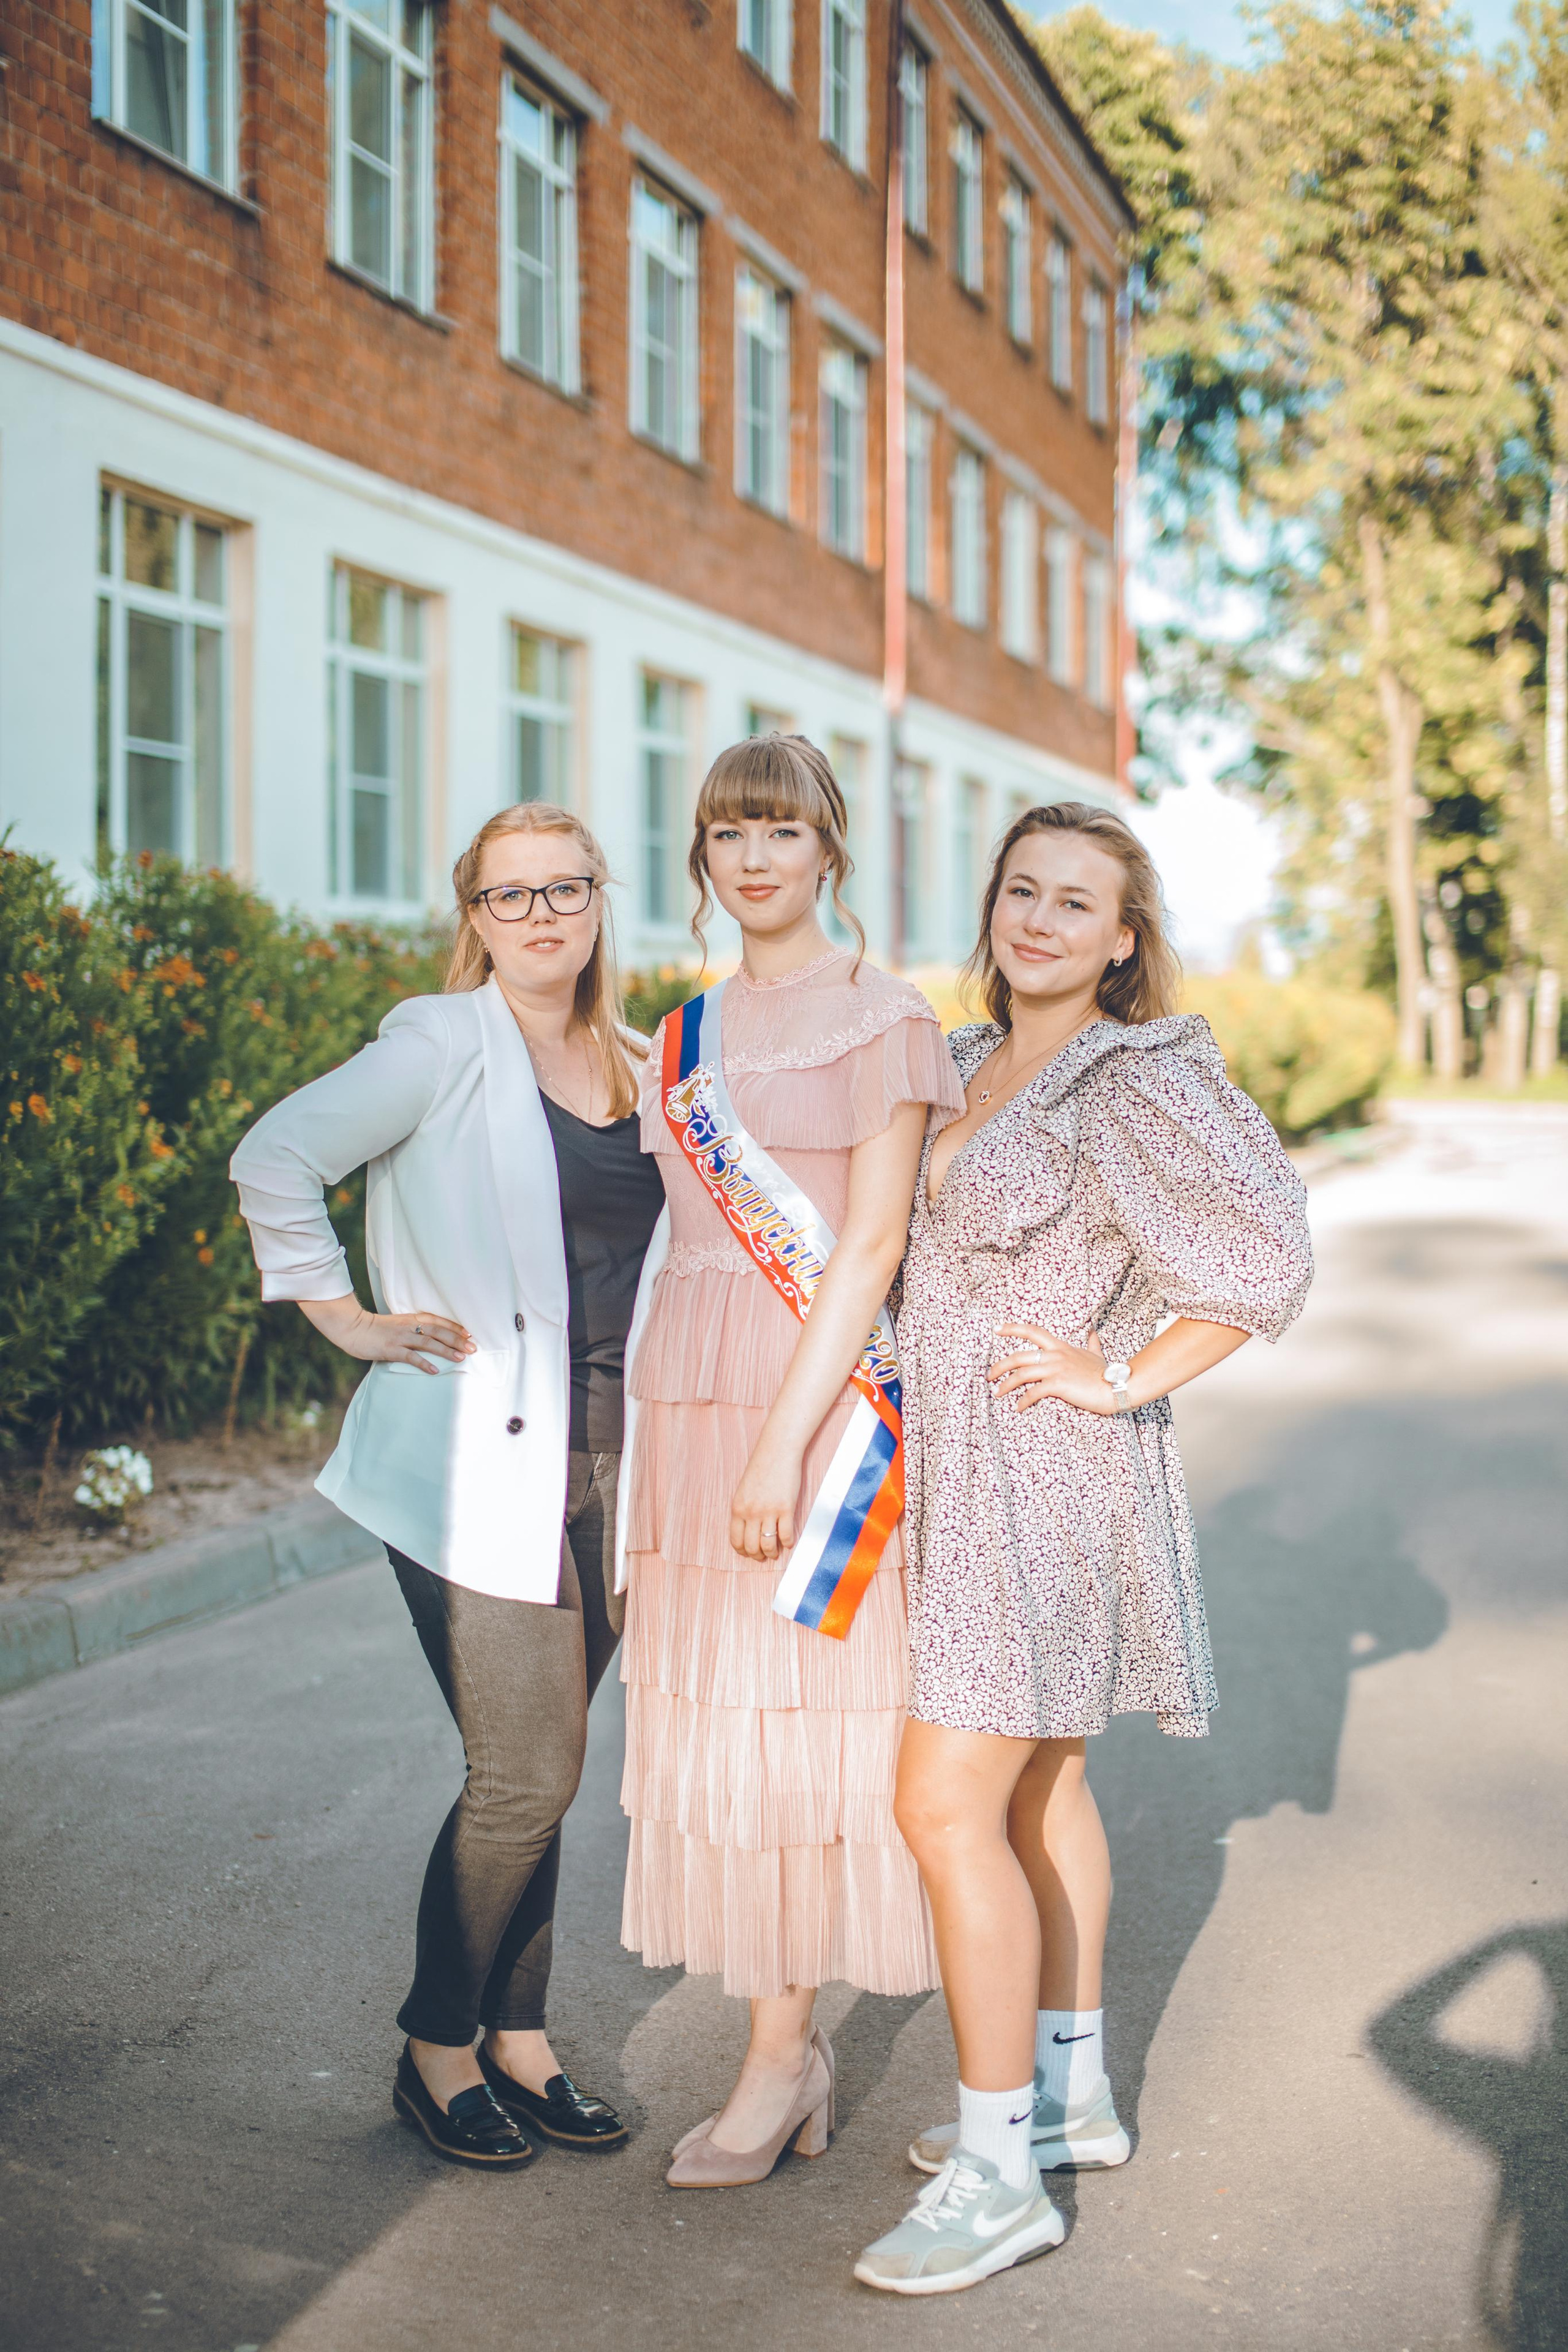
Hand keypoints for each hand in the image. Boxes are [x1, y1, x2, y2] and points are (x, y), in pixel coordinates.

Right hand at [300, 1294, 474, 1372]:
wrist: (352, 1328)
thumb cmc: (375, 1328)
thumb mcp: (397, 1324)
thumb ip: (413, 1328)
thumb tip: (430, 1337)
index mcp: (411, 1318)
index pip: (438, 1321)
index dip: (454, 1327)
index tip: (469, 1333)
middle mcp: (409, 1326)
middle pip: (438, 1331)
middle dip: (457, 1339)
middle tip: (473, 1347)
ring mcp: (400, 1338)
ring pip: (428, 1343)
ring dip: (446, 1350)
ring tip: (460, 1357)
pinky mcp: (391, 1349)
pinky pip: (410, 1357)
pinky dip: (423, 1363)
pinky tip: (435, 1370)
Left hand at [729, 1442, 802, 1561]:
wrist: (778, 1452)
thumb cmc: (761, 1469)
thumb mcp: (744, 1490)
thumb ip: (744, 1510)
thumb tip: (748, 1531)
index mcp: (738, 1508)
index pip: (736, 1540)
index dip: (743, 1551)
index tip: (749, 1553)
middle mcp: (751, 1512)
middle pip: (752, 1546)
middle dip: (758, 1556)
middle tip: (764, 1556)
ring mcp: (769, 1511)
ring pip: (768, 1545)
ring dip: (772, 1553)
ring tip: (776, 1552)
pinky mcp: (786, 1508)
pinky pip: (786, 1535)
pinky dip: (788, 1542)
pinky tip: (788, 1542)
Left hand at [989, 1323, 1111, 1414]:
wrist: (1116, 1386)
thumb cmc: (1106, 1373)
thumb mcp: (1096, 1354)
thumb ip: (1091, 1343)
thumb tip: (1093, 1331)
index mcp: (1060, 1346)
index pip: (1032, 1331)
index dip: (1012, 1328)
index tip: (996, 1329)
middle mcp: (1055, 1355)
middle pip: (1018, 1356)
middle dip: (999, 1366)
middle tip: (989, 1376)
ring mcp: (1056, 1369)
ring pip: (1021, 1374)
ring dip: (1005, 1385)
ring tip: (997, 1394)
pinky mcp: (1058, 1385)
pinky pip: (1033, 1393)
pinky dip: (1022, 1401)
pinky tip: (1018, 1408)